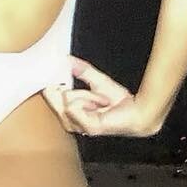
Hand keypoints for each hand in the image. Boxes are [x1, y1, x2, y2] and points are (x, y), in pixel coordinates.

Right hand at [42, 56, 164, 137]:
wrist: (137, 112)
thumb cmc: (119, 101)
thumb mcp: (97, 80)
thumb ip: (82, 71)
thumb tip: (68, 59)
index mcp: (69, 112)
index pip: (50, 96)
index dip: (50, 85)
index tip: (50, 72)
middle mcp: (70, 121)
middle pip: (55, 97)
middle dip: (76, 92)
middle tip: (94, 95)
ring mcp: (78, 125)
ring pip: (67, 99)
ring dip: (86, 96)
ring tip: (100, 102)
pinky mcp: (88, 127)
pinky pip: (74, 106)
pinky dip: (89, 100)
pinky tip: (99, 106)